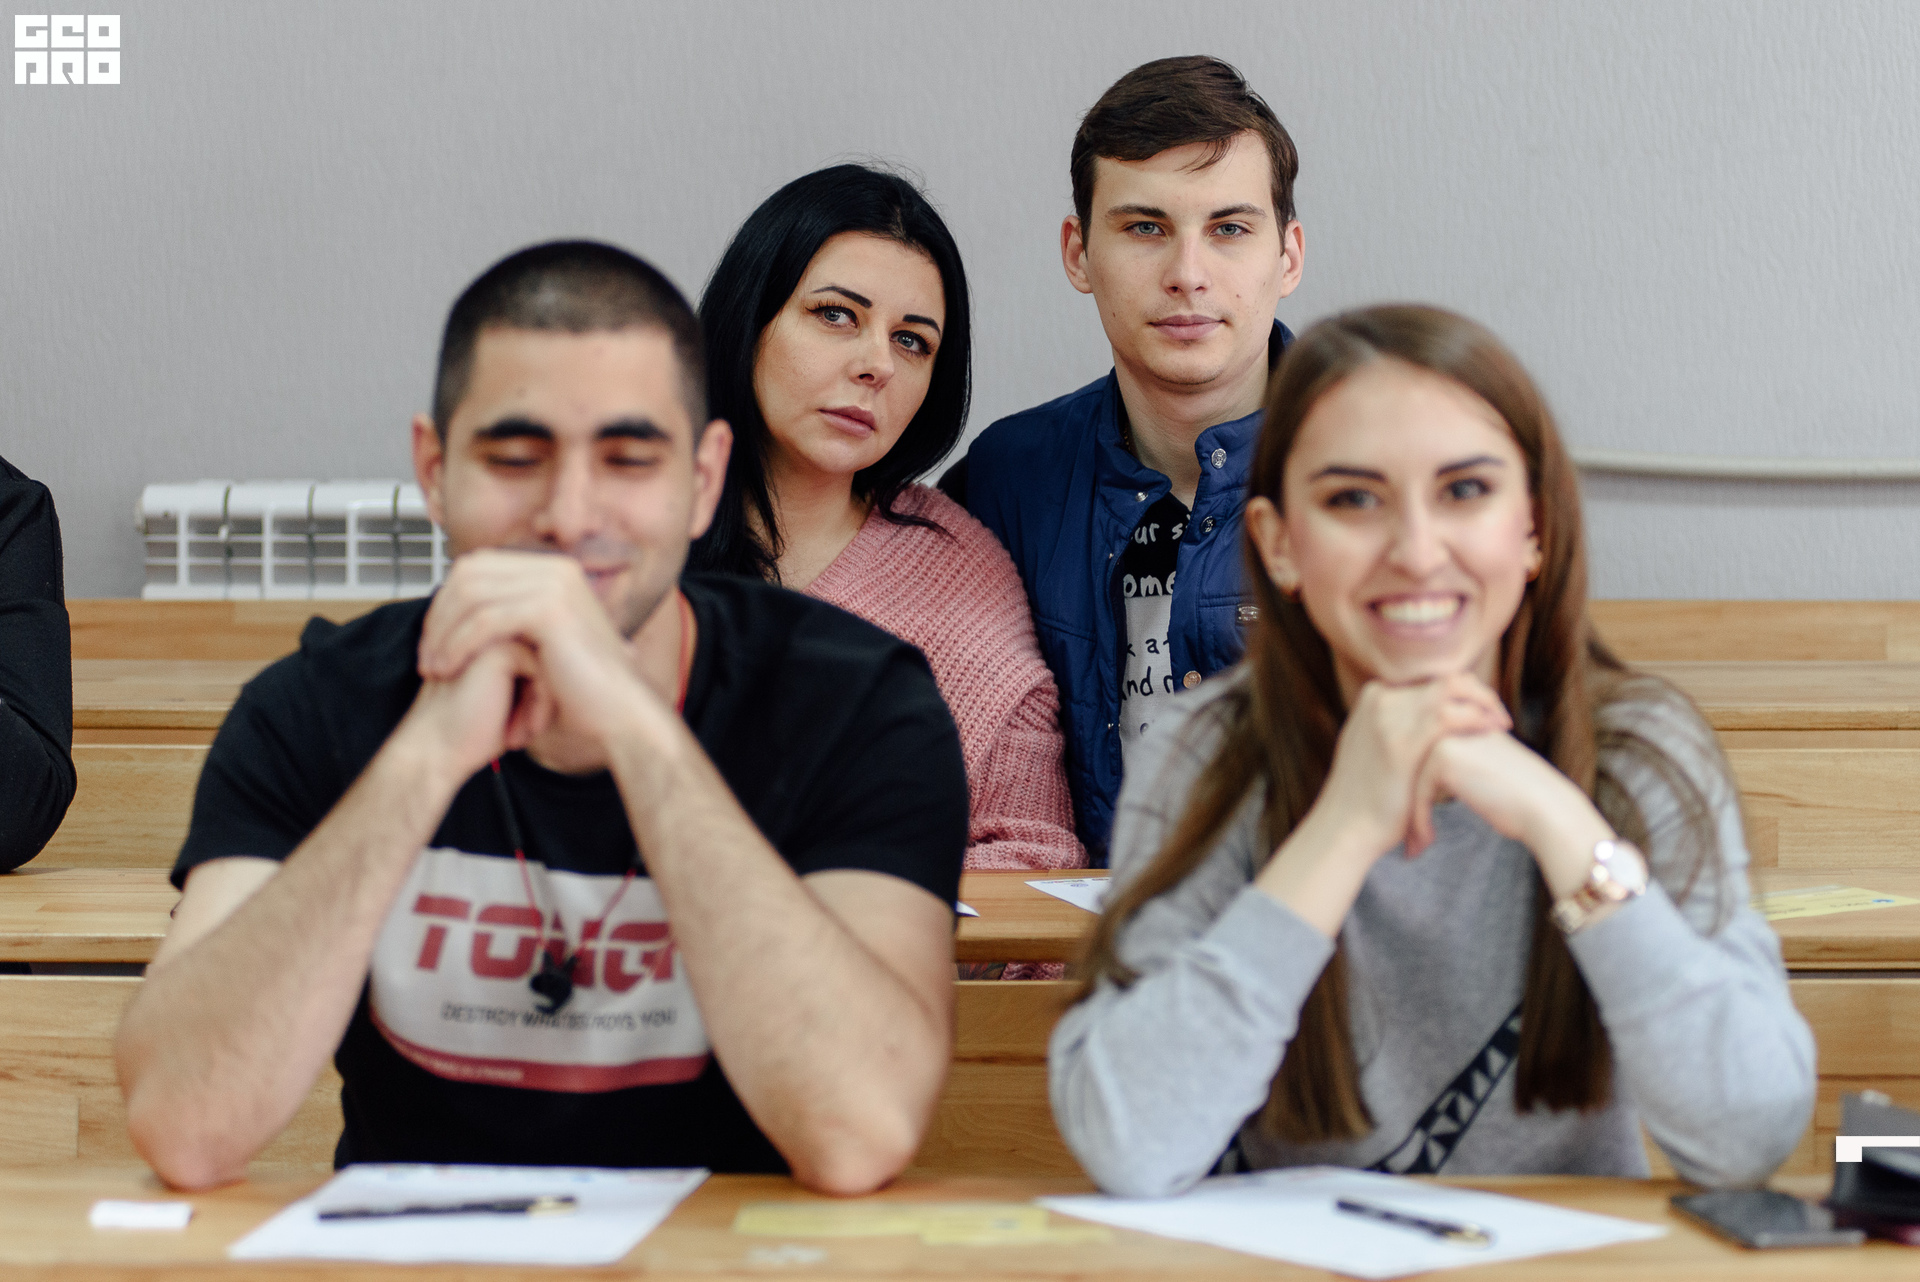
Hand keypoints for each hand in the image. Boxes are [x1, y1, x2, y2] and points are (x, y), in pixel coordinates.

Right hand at [398, 639, 552, 787]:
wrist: (434, 752)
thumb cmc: (468, 734)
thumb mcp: (510, 705)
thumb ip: (533, 683)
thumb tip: (570, 681)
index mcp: (486, 643)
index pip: (539, 662)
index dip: (538, 699)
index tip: (525, 730)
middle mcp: (487, 634)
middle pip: (546, 661)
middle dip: (543, 701)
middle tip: (526, 735)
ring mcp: (490, 637)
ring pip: (546, 665)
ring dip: (542, 705)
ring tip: (523, 734)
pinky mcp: (498, 650)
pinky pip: (541, 671)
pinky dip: (540, 705)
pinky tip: (521, 732)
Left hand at [416, 550, 656, 747]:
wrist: (620, 711)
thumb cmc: (585, 687)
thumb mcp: (545, 641)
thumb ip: (516, 615)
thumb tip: (476, 606)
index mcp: (554, 570)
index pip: (478, 567)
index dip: (446, 601)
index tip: (432, 639)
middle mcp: (556, 568)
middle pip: (468, 575)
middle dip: (438, 615)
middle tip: (425, 655)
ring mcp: (555, 584)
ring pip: (471, 597)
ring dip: (442, 634)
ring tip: (432, 668)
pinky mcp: (549, 609)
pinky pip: (484, 621)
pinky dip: (457, 645)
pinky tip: (447, 670)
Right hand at [1310, 674, 1512, 859]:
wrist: (1344, 826)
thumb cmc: (1365, 795)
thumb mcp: (1373, 745)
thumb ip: (1396, 725)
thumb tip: (1428, 721)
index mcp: (1375, 695)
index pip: (1433, 680)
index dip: (1465, 692)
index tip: (1485, 710)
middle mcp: (1381, 697)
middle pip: (1446, 679)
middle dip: (1479, 693)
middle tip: (1499, 717)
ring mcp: (1389, 715)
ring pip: (1453, 689)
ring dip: (1484, 703)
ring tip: (1501, 724)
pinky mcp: (1403, 741)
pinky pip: (1452, 716)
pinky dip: (1477, 719)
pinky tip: (1491, 733)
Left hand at [1407, 730, 1614, 894]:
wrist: (1547, 809)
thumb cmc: (1520, 799)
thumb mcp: (1484, 770)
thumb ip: (1457, 764)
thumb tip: (1422, 783)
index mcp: (1462, 720)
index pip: (1421, 756)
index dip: (1416, 794)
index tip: (1412, 823)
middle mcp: (1451, 721)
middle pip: (1411, 767)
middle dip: (1406, 804)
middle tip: (1405, 838)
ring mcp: (1445, 736)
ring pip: (1410, 781)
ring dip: (1409, 817)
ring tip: (1413, 846)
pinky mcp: (1443, 757)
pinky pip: (1418, 793)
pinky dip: (1419, 822)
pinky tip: (1424, 845)